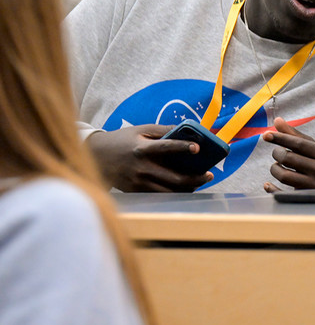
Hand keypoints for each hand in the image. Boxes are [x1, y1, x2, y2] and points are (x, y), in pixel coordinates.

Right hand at [86, 124, 213, 191]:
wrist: (95, 156)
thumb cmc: (123, 140)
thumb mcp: (141, 130)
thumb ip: (164, 131)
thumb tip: (187, 130)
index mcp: (142, 149)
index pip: (166, 147)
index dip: (183, 147)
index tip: (198, 148)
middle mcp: (141, 167)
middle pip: (173, 177)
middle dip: (195, 178)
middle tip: (210, 175)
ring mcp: (138, 182)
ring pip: (169, 190)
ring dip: (188, 188)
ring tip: (200, 182)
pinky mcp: (135, 191)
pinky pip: (159, 194)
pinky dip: (174, 192)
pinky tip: (185, 188)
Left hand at [261, 117, 314, 191]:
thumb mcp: (314, 148)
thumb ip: (295, 135)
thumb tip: (277, 120)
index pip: (298, 143)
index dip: (280, 138)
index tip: (265, 135)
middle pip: (288, 158)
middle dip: (277, 153)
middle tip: (277, 153)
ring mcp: (313, 185)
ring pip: (284, 176)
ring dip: (274, 168)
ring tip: (277, 165)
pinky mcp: (306, 197)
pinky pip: (283, 194)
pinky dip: (272, 189)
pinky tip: (267, 184)